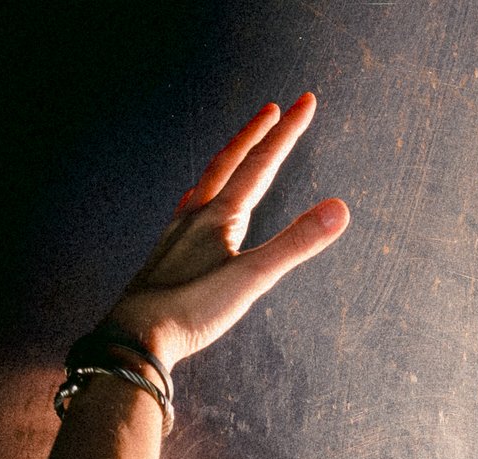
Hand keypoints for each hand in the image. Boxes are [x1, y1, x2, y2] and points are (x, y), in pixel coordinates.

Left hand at [106, 95, 349, 371]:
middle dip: (255, 135)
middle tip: (273, 109)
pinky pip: (187, 212)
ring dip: (226, 161)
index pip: (261, 164)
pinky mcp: (167, 255)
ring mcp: (178, 234)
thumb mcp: (253, 279)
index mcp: (220, 216)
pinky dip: (200, 196)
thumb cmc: (193, 310)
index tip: (305, 102)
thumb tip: (341, 208)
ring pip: (206, 184)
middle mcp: (196, 215)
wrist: (135, 336)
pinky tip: (195, 205)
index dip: (287, 132)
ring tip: (236, 149)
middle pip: (229, 163)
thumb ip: (296, 243)